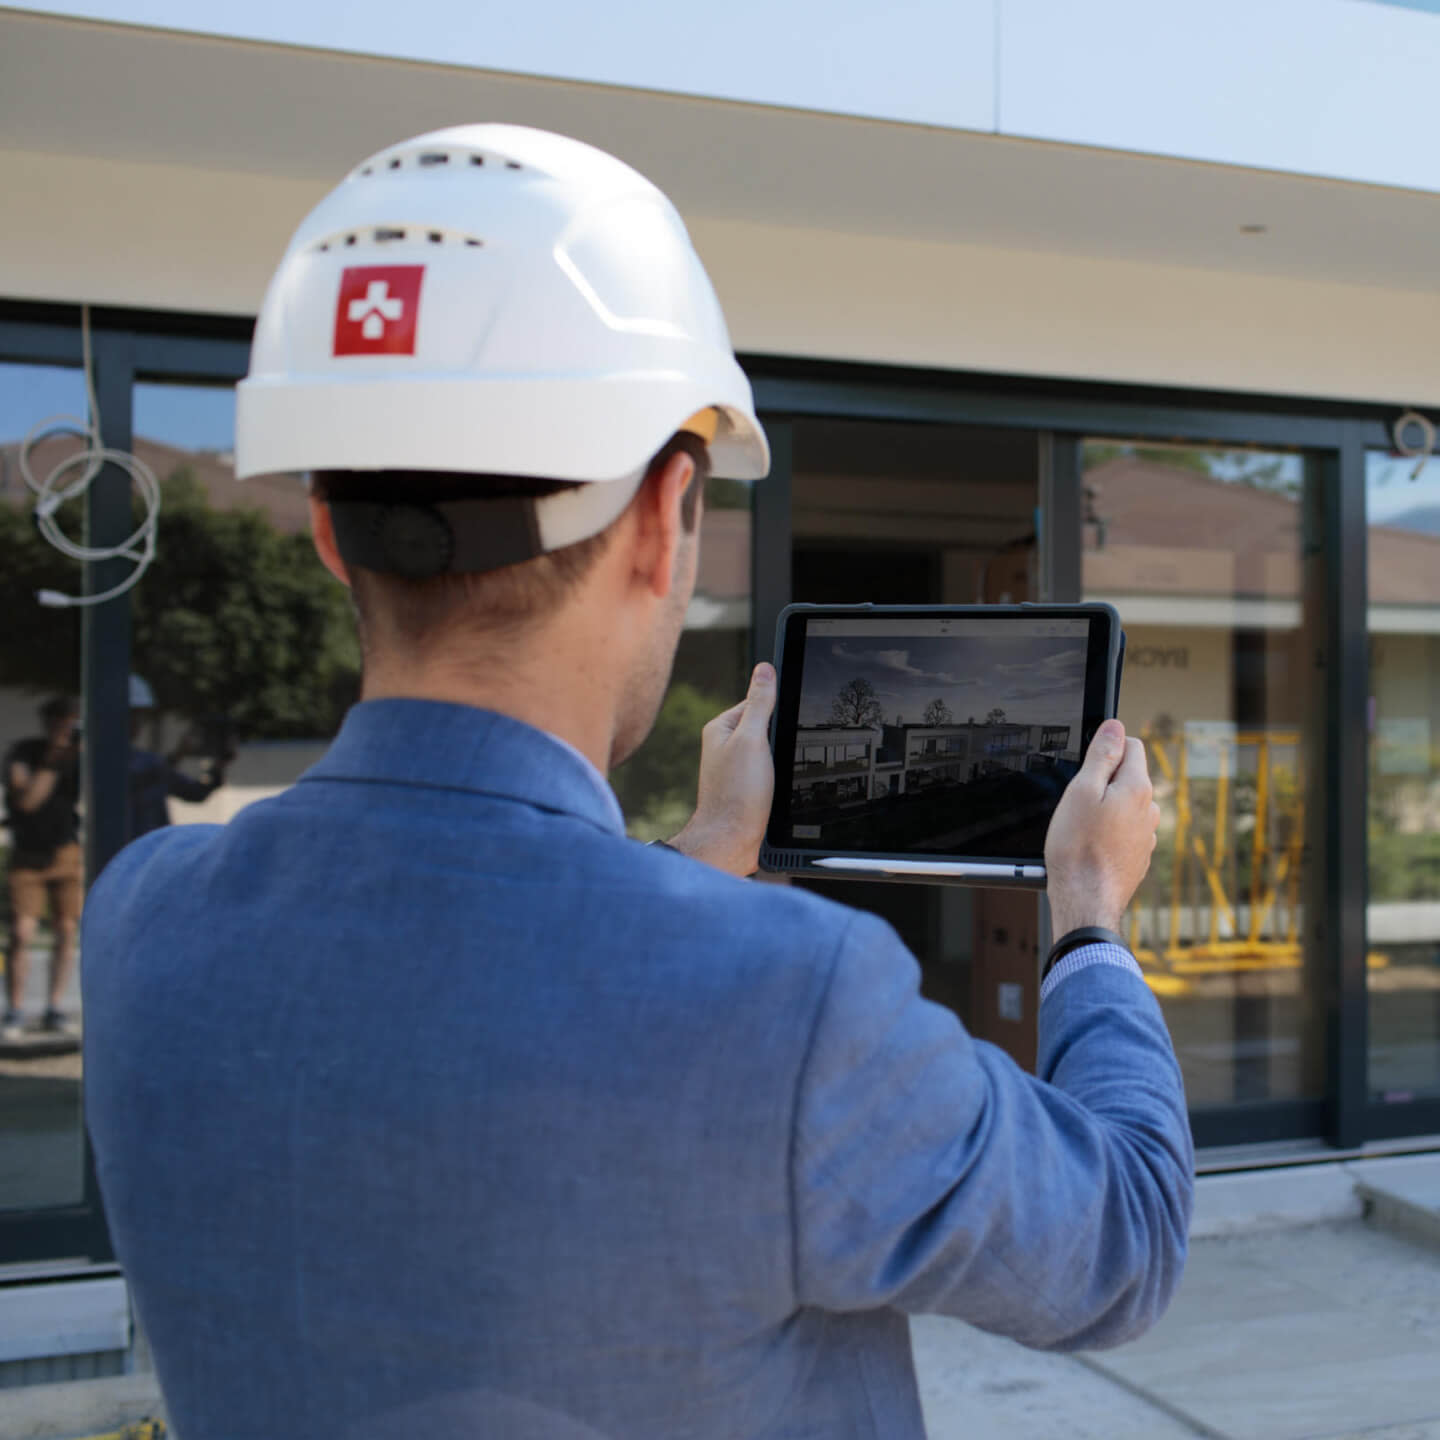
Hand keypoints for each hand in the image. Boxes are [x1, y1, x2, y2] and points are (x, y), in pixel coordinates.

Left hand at [668, 663, 776, 877]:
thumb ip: (759, 703)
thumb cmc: (736, 793)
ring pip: (771, 751)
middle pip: (766, 726)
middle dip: (782, 736)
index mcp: (721, 728)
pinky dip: (781, 776)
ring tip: (783, 773)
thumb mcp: (752, 739)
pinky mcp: (748, 788)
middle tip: (788, 752)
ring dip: (783, 759)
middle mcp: (726, 746)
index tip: (795, 717)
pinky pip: (771, 772)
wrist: (732, 842)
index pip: (756, 702)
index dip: (778, 708)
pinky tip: (785, 786)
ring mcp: (737, 769)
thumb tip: (765, 669)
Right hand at [1044, 720, 1159, 937]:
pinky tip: (1090, 847)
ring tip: (1082, 828)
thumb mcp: (1081, 790)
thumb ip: (1102, 756)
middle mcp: (1150, 810)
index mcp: (1138, 788)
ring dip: (1107, 808)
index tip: (1085, 768)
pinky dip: (1109, 832)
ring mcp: (1146, 835)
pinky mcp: (1139, 856)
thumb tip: (1115, 726)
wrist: (1086, 901)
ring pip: (1126, 805)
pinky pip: (1124, 831)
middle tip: (1077, 802)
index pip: (1132, 745)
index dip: (1106, 749)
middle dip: (1104, 781)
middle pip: (1129, 776)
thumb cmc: (1077, 847)